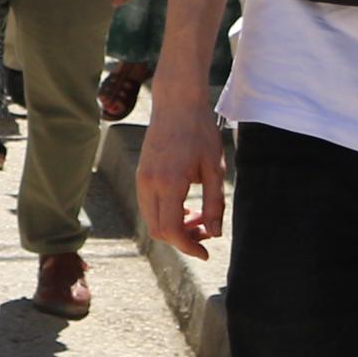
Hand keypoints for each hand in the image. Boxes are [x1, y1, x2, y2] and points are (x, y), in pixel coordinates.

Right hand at [136, 98, 228, 258]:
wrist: (176, 102)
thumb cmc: (199, 132)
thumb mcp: (215, 169)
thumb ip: (215, 204)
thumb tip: (215, 233)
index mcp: (169, 183)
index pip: (172, 230)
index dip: (189, 247)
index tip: (205, 253)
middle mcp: (149, 183)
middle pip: (158, 230)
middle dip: (182, 239)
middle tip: (206, 232)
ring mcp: (142, 178)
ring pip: (151, 219)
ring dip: (173, 227)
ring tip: (198, 218)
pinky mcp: (141, 173)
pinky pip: (149, 205)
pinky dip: (166, 214)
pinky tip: (185, 205)